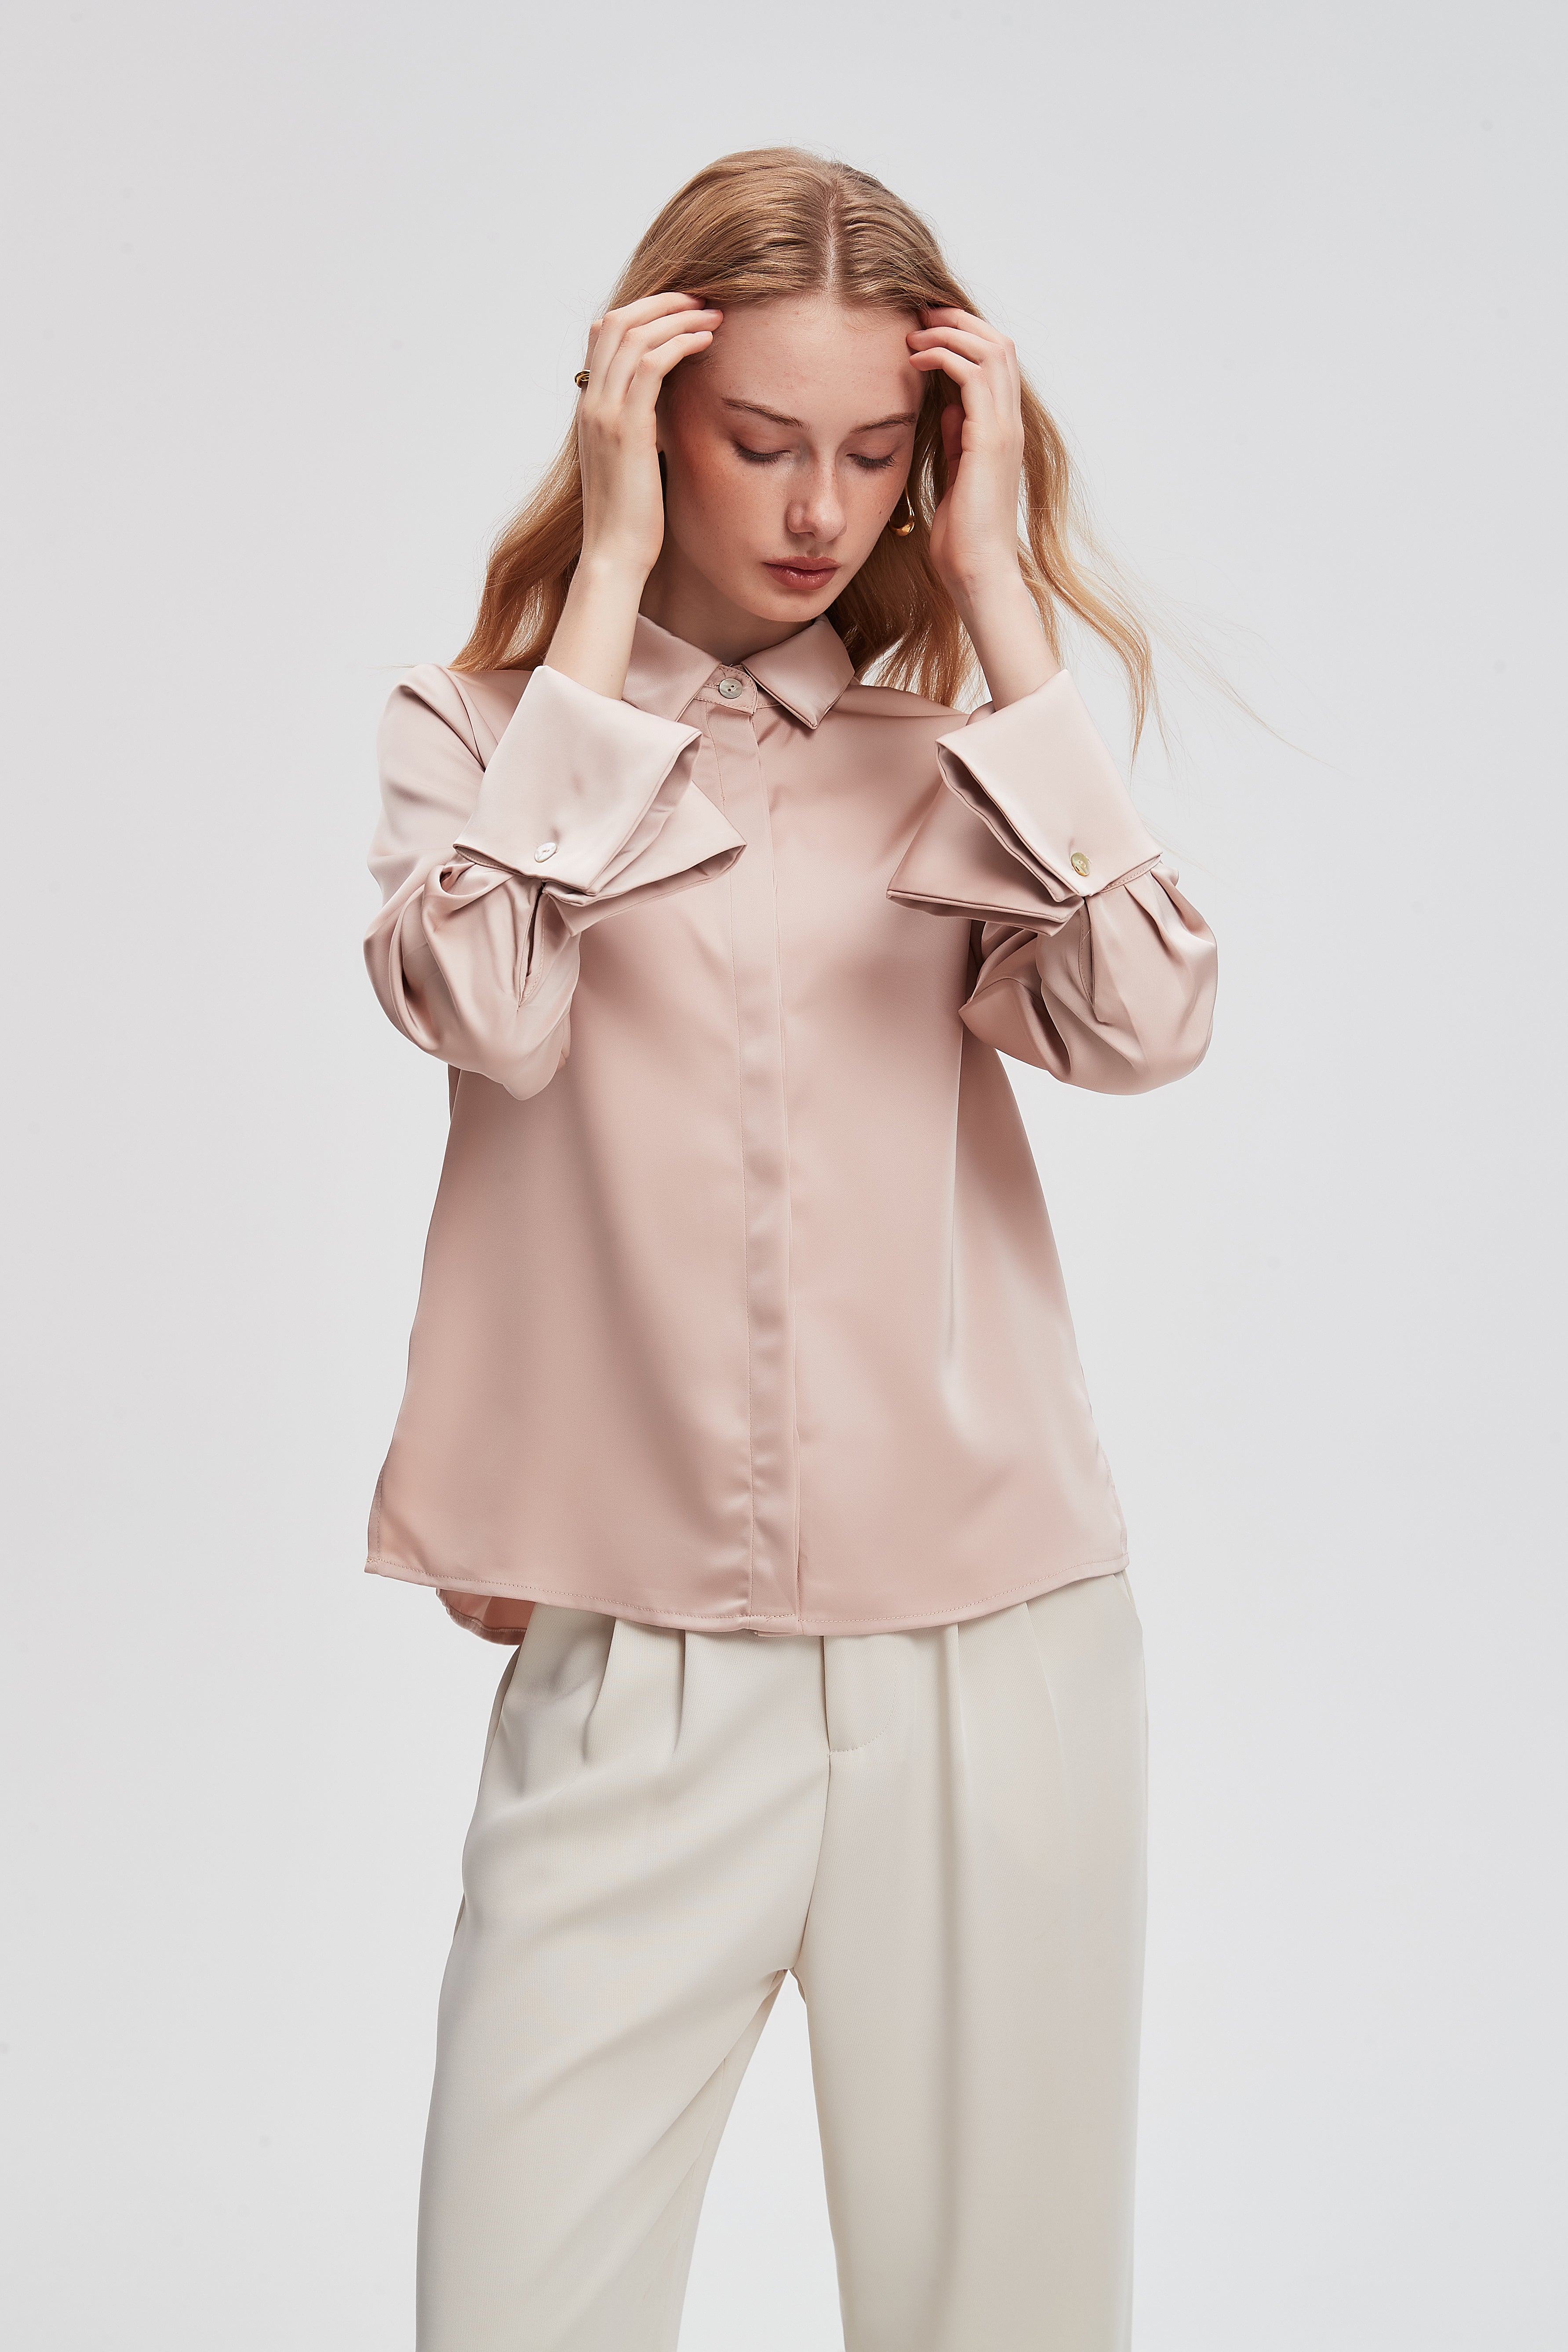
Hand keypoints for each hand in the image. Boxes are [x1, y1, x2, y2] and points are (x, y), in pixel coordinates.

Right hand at [577, 293, 722, 582]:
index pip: (605, 335)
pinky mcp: (627, 429)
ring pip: (634, 335)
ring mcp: (605, 414)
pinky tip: (707, 341)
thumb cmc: (631, 518)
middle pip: (617, 322)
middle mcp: (592, 403)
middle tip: (701, 300)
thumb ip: (641, 427)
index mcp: (591, 408)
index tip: (682, 309)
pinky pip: (650, 365)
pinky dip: (680, 342)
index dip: (644, 311)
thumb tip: (666, 410)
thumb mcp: (634, 461)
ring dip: (677, 317)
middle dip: (662, 303)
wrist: (614, 556)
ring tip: (713, 316)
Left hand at [906, 308, 1057, 707]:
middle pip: (998, 344)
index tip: (926, 328)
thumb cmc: (963, 537)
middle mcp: (1009, 424)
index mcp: (1001, 431)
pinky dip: (945, 356)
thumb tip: (947, 405)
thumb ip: (957, 439)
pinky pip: (973, 376)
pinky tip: (915, 358)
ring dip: (951, 331)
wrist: (977, 573)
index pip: (994, 363)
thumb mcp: (955, 476)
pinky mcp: (991, 439)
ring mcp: (1004, 429)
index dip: (963, 336)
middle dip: (958, 320)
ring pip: (991, 350)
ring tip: (914, 331)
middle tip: (920, 312)